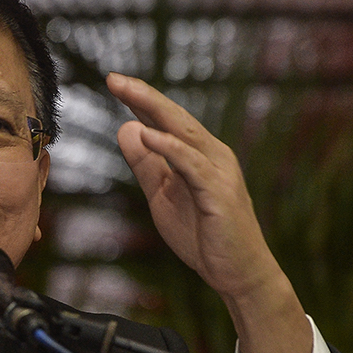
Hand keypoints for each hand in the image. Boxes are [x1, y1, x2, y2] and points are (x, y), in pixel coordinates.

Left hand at [107, 72, 311, 352]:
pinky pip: (192, 166)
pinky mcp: (219, 194)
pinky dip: (170, 148)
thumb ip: (146, 165)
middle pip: (175, 117)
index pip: (166, 120)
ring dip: (155, 111)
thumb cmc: (203, 235)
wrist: (238, 274)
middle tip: (114, 78)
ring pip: (185, 133)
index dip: (141, 99)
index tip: (114, 81)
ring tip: (128, 93)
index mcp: (199, 155)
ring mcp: (219, 172)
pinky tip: (148, 135)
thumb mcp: (163, 196)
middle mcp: (213, 155)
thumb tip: (126, 129)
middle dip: (144, 95)